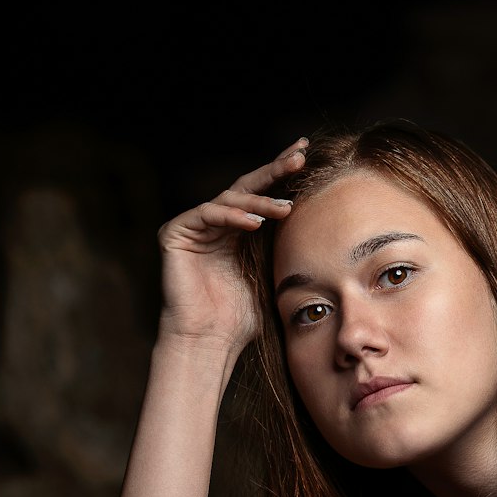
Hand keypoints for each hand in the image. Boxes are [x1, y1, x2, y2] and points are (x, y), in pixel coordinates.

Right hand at [157, 138, 308, 356]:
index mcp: (239, 232)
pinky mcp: (175, 232)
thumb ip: (285, 249)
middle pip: (247, 187)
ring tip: (284, 208)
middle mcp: (216, 223)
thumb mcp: (273, 277)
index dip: (283, 173)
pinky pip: (207, 214)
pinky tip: (255, 223)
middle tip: (299, 156)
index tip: (308, 153)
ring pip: (230, 199)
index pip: (263, 195)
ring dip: (259, 201)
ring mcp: (195, 226)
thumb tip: (322, 225)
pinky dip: (231, 216)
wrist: (209, 342)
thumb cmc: (242, 320)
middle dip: (274, 170)